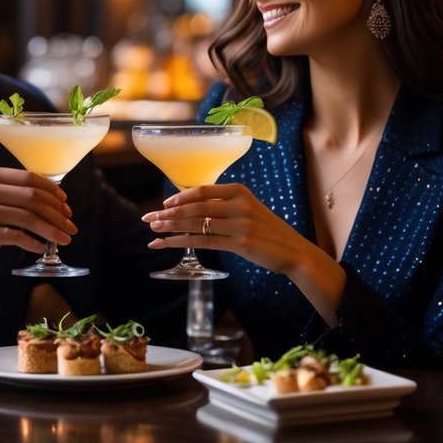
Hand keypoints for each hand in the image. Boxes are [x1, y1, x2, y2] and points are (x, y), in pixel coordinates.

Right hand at [0, 166, 74, 287]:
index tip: (66, 204)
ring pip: (30, 217)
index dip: (53, 191)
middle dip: (58, 212)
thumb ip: (3, 194)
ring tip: (65, 238)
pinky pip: (16, 236)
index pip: (30, 178)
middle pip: (34, 197)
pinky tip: (41, 247)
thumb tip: (40, 203)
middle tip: (70, 225)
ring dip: (52, 229)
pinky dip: (34, 242)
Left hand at [141, 183, 305, 273]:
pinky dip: (182, 242)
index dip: (179, 197)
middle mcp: (239, 204)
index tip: (163, 204)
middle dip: (168, 213)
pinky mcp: (241, 243)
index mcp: (239, 191)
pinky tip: (167, 243)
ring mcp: (240, 224)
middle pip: (195, 207)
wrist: (294, 251)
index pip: (202, 190)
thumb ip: (226, 205)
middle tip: (148, 218)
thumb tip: (195, 207)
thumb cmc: (267, 231)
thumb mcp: (249, 210)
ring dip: (171, 228)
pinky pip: (204, 241)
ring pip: (196, 224)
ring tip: (153, 230)